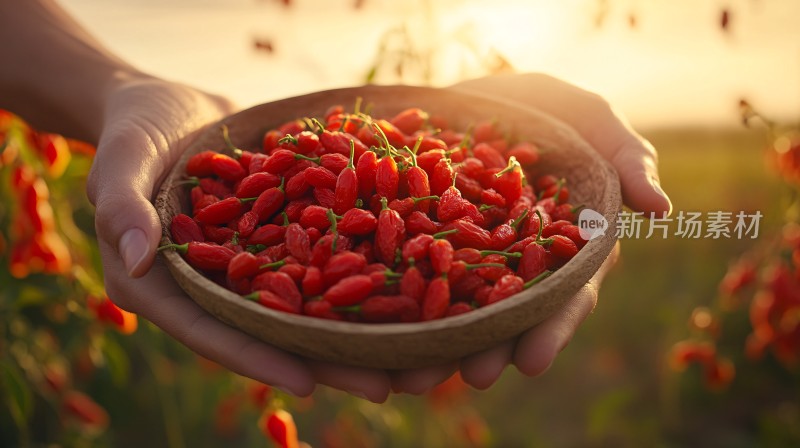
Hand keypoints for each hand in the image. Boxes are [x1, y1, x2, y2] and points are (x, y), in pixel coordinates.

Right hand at [86, 76, 393, 400]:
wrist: (172, 103)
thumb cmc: (131, 129)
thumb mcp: (120, 160)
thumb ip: (122, 207)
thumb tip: (139, 257)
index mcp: (166, 288)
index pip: (213, 332)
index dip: (259, 358)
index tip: (309, 383)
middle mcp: (216, 287)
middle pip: (274, 331)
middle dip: (329, 359)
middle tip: (387, 384)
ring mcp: (254, 264)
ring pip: (309, 302)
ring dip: (360, 326)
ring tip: (417, 347)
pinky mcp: (283, 236)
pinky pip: (324, 256)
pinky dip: (363, 269)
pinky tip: (412, 280)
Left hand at [389, 73, 671, 392]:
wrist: (487, 95)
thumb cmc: (553, 110)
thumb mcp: (593, 122)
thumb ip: (627, 159)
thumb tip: (661, 210)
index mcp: (565, 248)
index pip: (565, 295)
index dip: (551, 328)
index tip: (532, 360)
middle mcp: (517, 264)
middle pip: (507, 315)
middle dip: (490, 348)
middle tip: (471, 376)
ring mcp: (470, 257)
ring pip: (457, 308)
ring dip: (439, 345)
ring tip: (413, 377)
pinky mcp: (429, 242)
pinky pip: (413, 275)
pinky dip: (397, 302)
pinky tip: (377, 332)